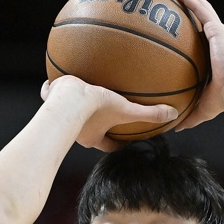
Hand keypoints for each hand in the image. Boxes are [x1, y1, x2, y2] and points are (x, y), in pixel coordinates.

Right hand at [41, 76, 177, 151]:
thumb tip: (173, 115)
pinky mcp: (50, 97)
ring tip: (76, 95)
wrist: (67, 99)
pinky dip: (51, 88)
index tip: (124, 139)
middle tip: (100, 116)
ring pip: (66, 113)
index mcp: (94, 136)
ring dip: (72, 107)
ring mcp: (60, 115)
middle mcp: (77, 131)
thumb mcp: (126, 110)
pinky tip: (53, 78)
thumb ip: (149, 114)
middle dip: (93, 125)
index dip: (117, 143)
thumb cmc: (95, 109)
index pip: (108, 145)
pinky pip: (49, 92)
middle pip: (87, 130)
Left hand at [171, 0, 223, 131]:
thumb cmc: (221, 102)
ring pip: (200, 8)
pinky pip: (201, 8)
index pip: (198, 37)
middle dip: (186, 6)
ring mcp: (218, 32)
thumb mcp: (200, 109)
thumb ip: (187, 115)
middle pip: (199, 18)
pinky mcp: (218, 29)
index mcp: (212, 55)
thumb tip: (174, 128)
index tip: (175, 23)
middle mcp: (215, 40)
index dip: (188, 28)